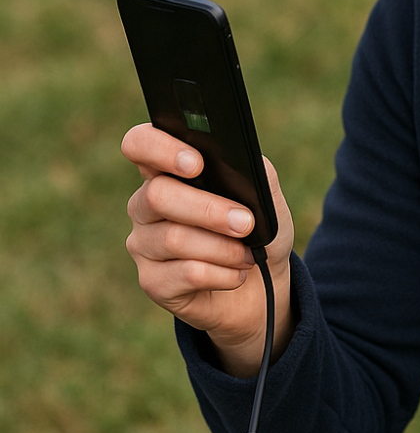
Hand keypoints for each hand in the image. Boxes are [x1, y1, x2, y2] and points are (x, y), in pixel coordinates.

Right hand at [122, 122, 294, 375]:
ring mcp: (144, 244)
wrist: (262, 288)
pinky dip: (223, 274)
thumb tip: (241, 161)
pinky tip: (236, 275)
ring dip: (224, 248)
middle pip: (158, 195)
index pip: (139, 144)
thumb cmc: (257, 234)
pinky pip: (187, 273)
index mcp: (167, 171)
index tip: (196, 164)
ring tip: (248, 255)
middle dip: (209, 209)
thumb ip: (253, 173)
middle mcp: (145, 205)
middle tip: (245, 223)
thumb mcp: (266, 199)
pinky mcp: (152, 281)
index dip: (159, 148)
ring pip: (174, 238)